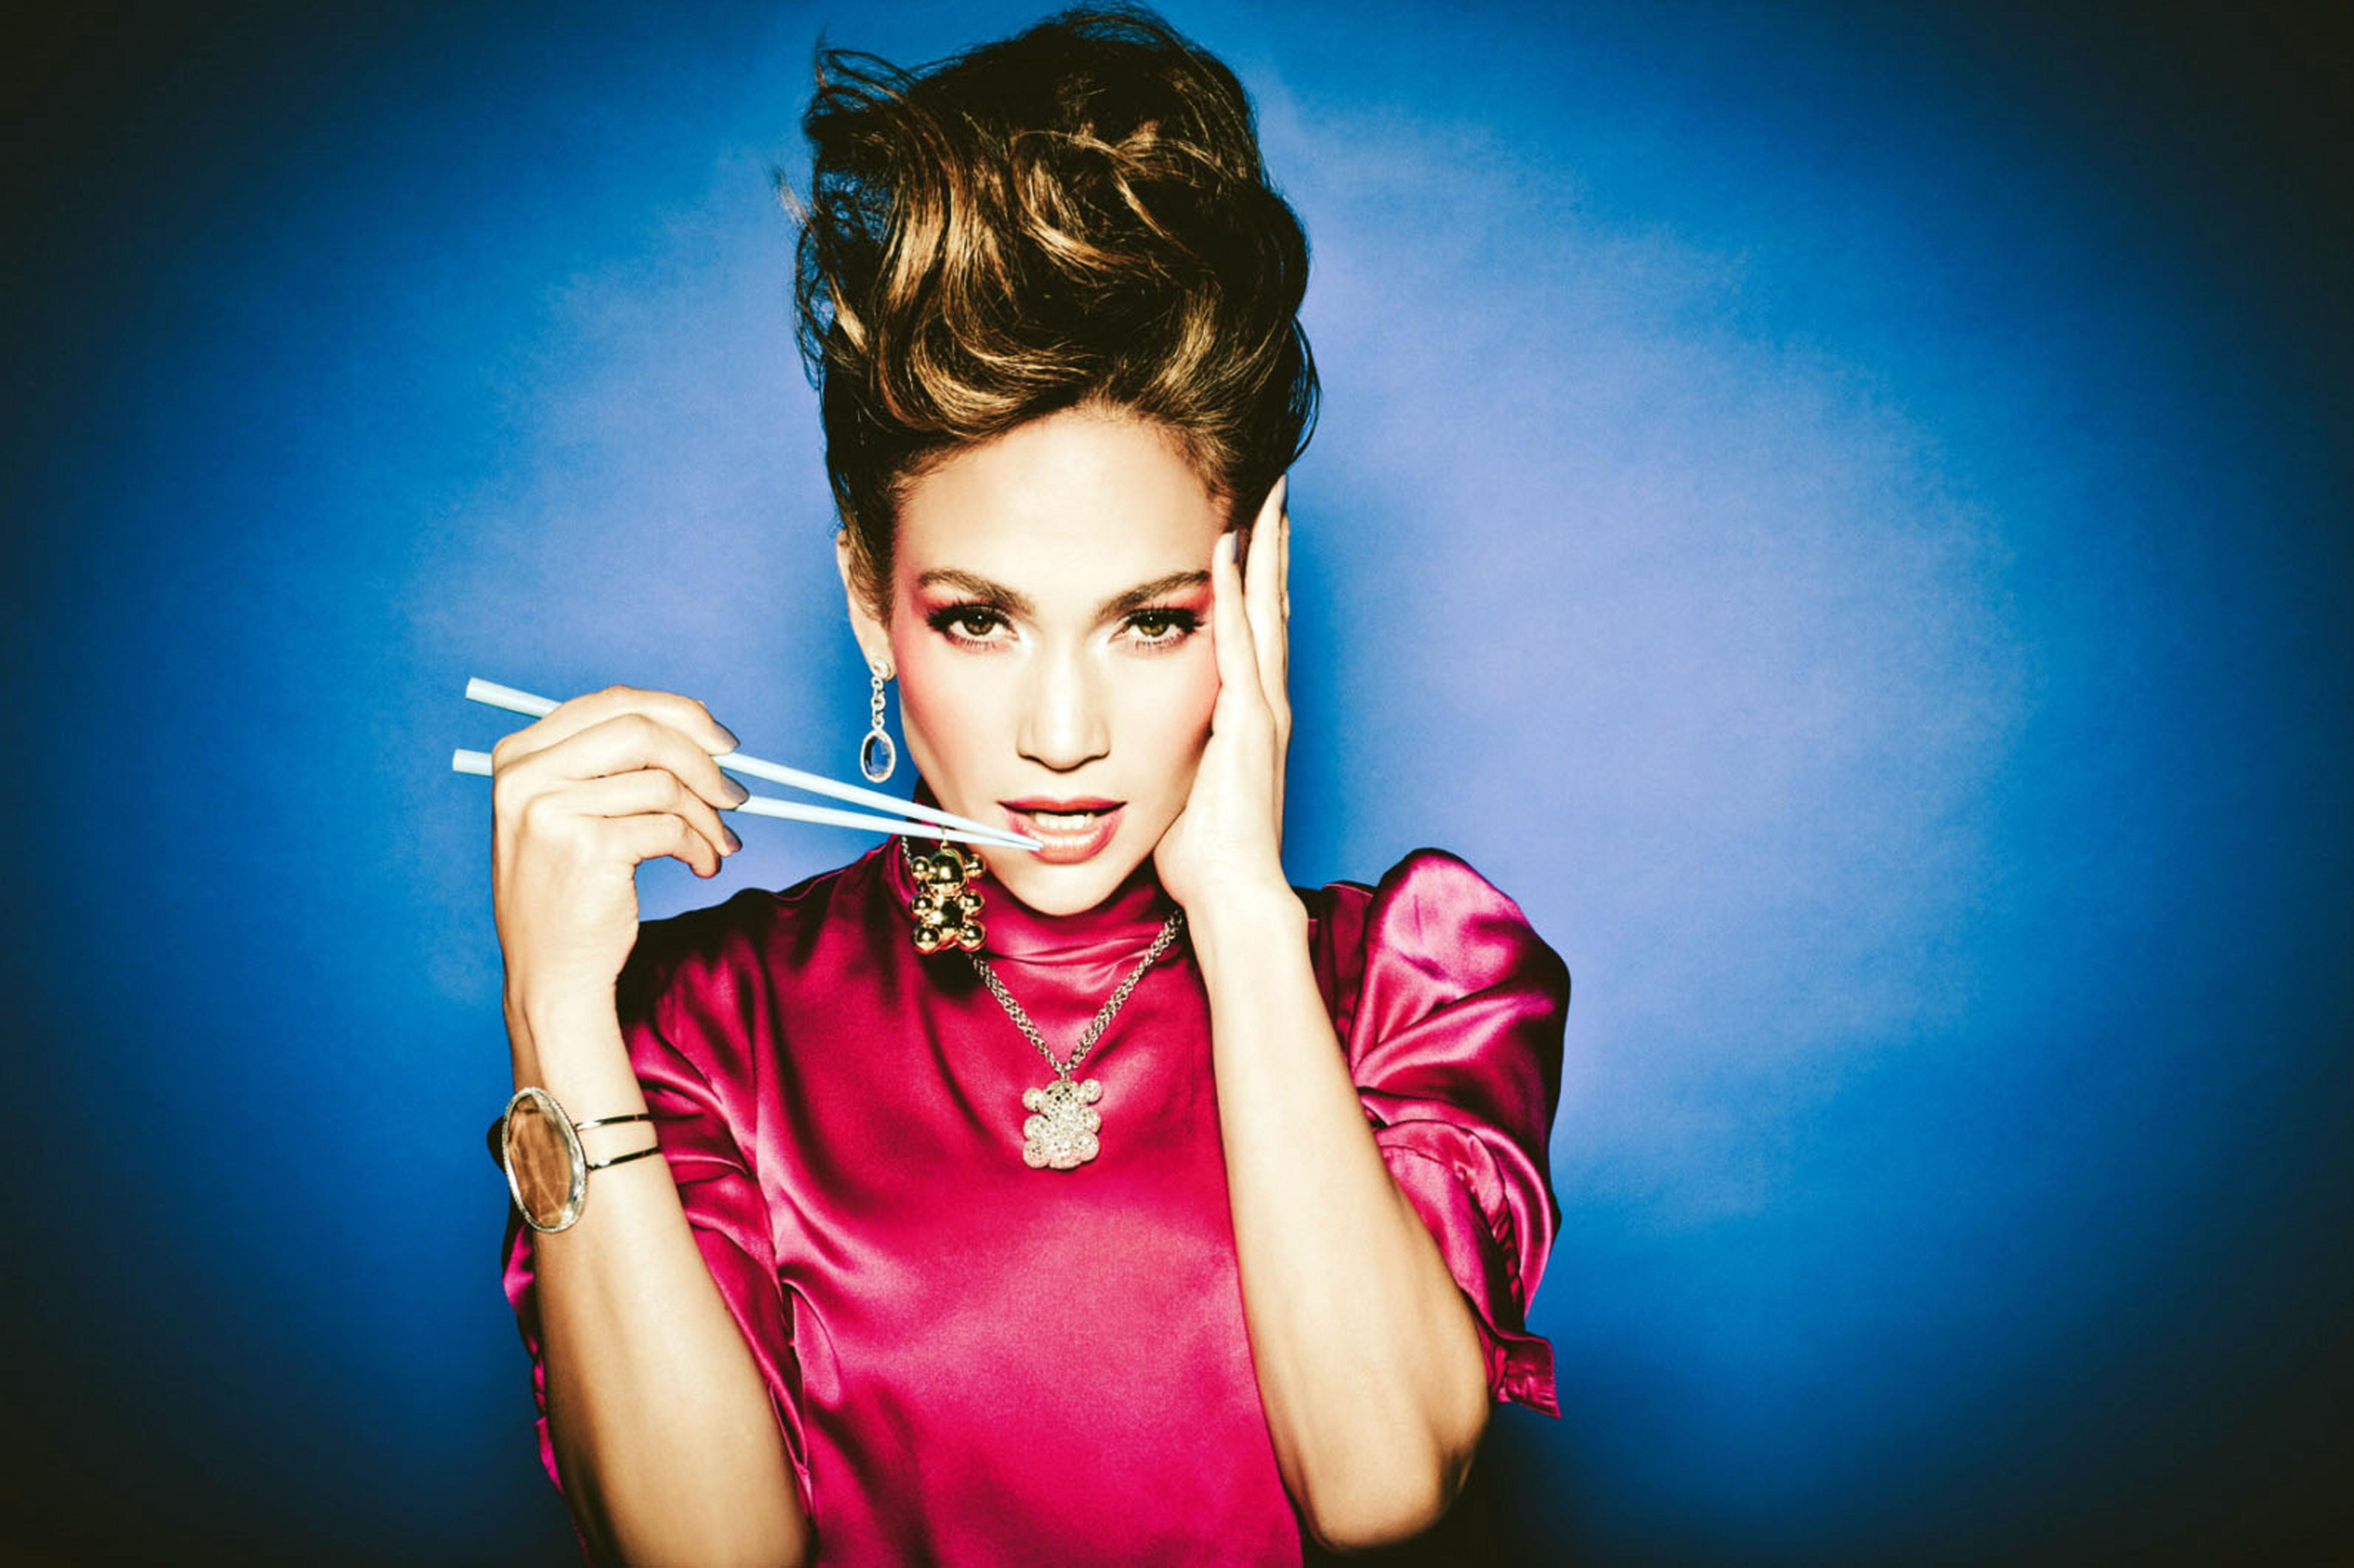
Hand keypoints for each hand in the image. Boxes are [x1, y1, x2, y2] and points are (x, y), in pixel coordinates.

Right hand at [489, 686, 746, 1023]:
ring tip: (720, 843)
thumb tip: (700, 728)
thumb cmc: (567, 891)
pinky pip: (671, 827)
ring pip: (664, 783)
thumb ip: (610, 765)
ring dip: (708, 815)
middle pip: (642, 731)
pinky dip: (701, 846)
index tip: (722, 741)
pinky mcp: (589, 848)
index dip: (679, 714)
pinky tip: (702, 866)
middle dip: (702, 760)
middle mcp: (527, 776)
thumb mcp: (568, 813)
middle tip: (735, 795)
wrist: (549, 973)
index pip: (613, 703)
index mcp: (519, 756)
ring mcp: (553, 811)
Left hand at [1154, 476, 1292, 913]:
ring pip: (1264, 611)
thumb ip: (1173, 751)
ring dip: (1264, 552)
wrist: (1234, 893)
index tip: (1254, 528)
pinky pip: (1236, 644)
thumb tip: (1137, 742)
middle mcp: (1266, 702)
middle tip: (1275, 488)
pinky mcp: (1248, 721)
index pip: (1256, 629)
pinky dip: (1233, 596)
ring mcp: (1262, 708)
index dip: (1259, 578)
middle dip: (1273, 546)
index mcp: (1251, 716)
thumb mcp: (1184, 785)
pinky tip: (1225, 553)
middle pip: (1272, 605)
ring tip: (1265, 498)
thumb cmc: (1205, 854)